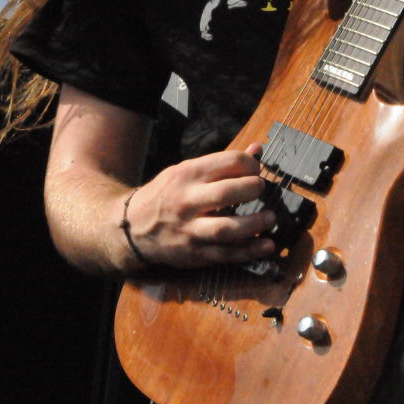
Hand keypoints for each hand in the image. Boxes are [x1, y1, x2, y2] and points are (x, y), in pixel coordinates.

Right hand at [124, 143, 275, 267]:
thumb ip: (222, 163)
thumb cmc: (166, 194)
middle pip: (226, 193)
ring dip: (254, 223)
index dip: (250, 164)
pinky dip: (249, 251)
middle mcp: (188, 201)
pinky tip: (267, 245)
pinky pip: (226, 254)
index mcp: (188, 174)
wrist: (132, 228)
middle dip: (252, 189)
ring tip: (271, 218)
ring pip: (226, 228)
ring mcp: (190, 229)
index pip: (228, 162)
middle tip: (262, 189)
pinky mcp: (195, 253)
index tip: (256, 170)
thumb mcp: (187, 171)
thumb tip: (257, 149)